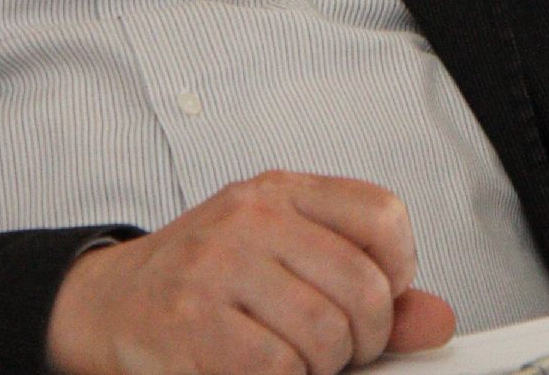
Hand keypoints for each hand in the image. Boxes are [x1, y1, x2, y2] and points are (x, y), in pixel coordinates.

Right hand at [45, 170, 455, 374]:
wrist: (109, 302)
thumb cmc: (206, 280)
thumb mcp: (285, 258)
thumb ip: (365, 283)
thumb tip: (439, 321)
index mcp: (283, 190)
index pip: (383, 215)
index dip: (399, 272)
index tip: (381, 301)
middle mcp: (253, 216)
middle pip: (362, 287)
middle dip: (365, 339)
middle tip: (340, 350)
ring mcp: (219, 265)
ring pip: (323, 334)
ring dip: (322, 368)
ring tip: (296, 362)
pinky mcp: (192, 321)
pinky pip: (275, 368)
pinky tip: (262, 370)